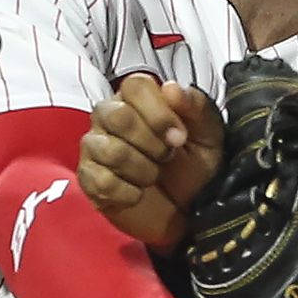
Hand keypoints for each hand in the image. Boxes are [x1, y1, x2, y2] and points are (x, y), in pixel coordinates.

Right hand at [82, 73, 223, 250]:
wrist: (187, 212)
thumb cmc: (195, 168)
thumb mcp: (209, 136)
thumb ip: (196, 107)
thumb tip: (171, 88)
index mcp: (138, 99)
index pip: (135, 85)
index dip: (158, 113)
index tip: (179, 137)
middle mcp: (110, 116)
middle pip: (117, 115)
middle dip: (151, 144)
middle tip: (167, 158)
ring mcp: (95, 146)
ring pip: (110, 150)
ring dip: (143, 170)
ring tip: (153, 176)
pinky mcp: (88, 177)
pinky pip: (101, 181)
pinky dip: (129, 193)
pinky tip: (138, 194)